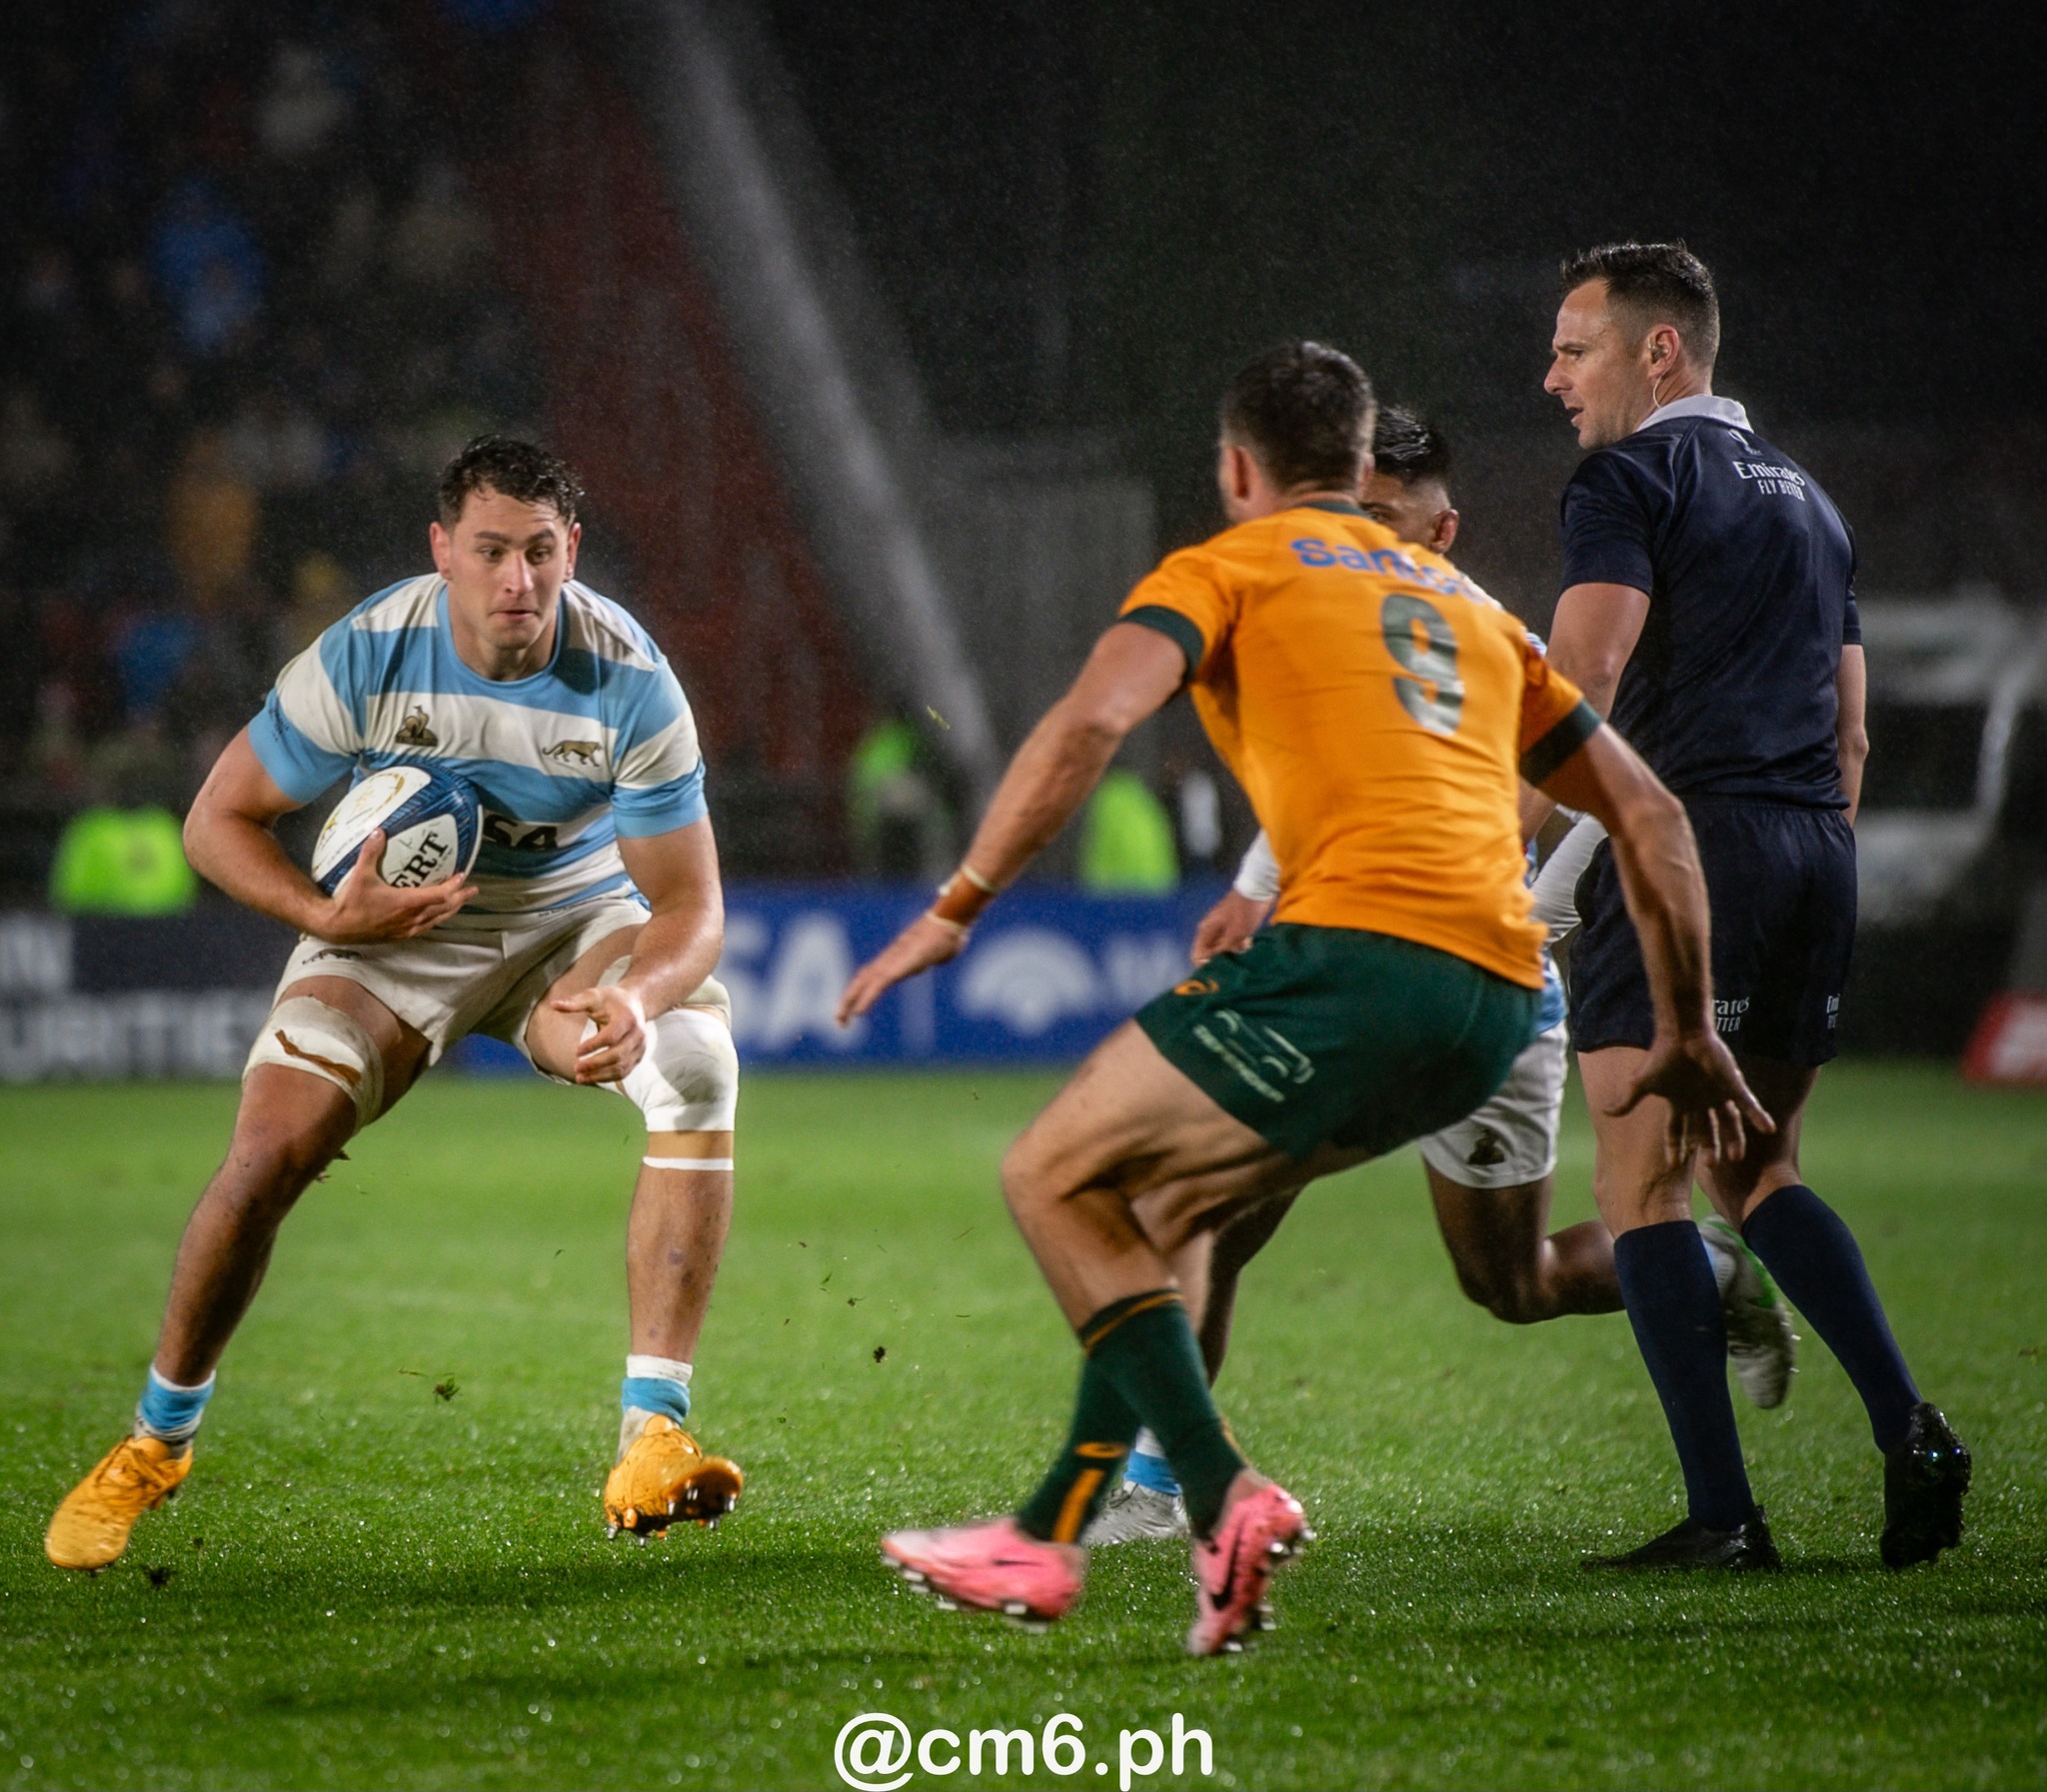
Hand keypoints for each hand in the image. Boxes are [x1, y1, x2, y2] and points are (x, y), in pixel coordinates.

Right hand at [314, 830, 477, 942]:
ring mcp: (408, 929)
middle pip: (445, 909)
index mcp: (407, 903)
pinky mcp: (402, 935)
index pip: (440, 895)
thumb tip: (379, 831)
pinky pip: (427, 927)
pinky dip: (437, 918)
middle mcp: (412, 918)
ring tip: (461, 901)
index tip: (464, 876)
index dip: (454, 886)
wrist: (338, 928)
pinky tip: (438, 915)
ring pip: (438, 920)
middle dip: (460, 898)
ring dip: (451, 910)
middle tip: (473, 889)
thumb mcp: (361, 875)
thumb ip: (370, 852)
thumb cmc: (351, 902)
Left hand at [550, 981, 651, 1083]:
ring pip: (621, 1067)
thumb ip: (575, 1002)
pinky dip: (607, 1078)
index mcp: (628, 1017)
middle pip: (618, 1055)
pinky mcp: (638, 1057)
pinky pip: (624, 1072)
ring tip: (579, 1078)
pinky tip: (591, 1078)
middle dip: (596, 1064)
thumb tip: (553, 1005)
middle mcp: (638, 1034)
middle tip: (576, 1068)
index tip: (576, 1051)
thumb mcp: (594, 996)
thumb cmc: (611, 1000)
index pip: (611, 1036)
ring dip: (600, 1075)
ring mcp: (640, 1047)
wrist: (635, 1004)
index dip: (594, 1045)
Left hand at [837, 913, 969, 1024]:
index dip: (859, 989)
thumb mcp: (940, 948)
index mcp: (897, 956)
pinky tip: (858, 1012)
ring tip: (841, 1020)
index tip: (851, 1007)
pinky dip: (867, 998)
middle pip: (862, 978)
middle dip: (848, 999)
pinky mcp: (900, 966)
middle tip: (838, 1020)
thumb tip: (944, 951)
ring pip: (865, 982)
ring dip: (850, 1001)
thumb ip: (936, 953)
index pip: (871, 974)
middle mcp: (890, 958)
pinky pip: (879, 985)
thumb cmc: (948, 934)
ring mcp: (894, 961)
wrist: (951, 921)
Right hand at [1191, 889, 1271, 964]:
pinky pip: (1233, 944)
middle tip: (1236, 961)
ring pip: (1223, 950)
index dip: (1206, 966)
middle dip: (1222, 960)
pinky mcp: (1234, 929)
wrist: (1258, 889)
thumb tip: (1207, 965)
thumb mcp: (1234, 933)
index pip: (1197, 956)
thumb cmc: (1244, 911)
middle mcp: (1211, 932)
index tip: (1221, 970)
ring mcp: (1222, 930)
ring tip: (1244, 949)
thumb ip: (1221, 950)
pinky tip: (1249, 943)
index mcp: (1206, 930)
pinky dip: (1240, 946)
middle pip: (1210, 954)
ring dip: (1233, 953)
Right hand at [1606, 1029, 1775, 1165]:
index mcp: (1680, 1102)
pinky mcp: (1733, 1084)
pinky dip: (1758, 1116)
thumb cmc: (1661, 1056)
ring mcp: (1718, 1093)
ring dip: (1733, 1138)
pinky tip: (1768, 1129)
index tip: (1675, 1164)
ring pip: (1729, 1122)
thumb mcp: (1641, 1083)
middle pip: (1706, 1130)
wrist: (1682, 1033)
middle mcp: (1700, 1101)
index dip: (1676, 1147)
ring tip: (1736, 1156)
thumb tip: (1605, 1112)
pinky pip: (1748, 1104)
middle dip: (1709, 1148)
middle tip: (1712, 1164)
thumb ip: (1627, 1101)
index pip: (1677, 1130)